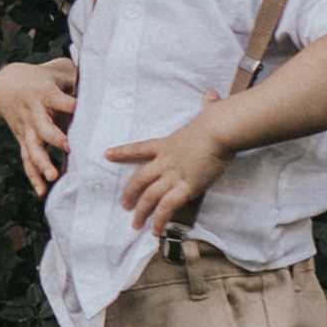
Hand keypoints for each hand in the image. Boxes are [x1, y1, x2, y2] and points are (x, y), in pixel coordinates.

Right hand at [0, 56, 80, 198]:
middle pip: (42, 126)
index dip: (68, 104)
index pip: (56, 99)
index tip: (78, 108)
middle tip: (67, 147)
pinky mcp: (23, 140)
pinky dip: (33, 176)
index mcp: (44, 93)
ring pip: (33, 147)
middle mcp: (33, 112)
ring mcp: (27, 129)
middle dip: (54, 137)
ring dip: (42, 163)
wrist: (6, 85)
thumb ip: (78, 79)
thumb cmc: (43, 80)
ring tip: (53, 176)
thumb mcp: (57, 73)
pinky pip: (27, 160)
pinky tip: (42, 192)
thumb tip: (108, 82)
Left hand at [105, 106, 230, 234]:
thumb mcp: (207, 113)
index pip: (139, 148)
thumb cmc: (216, 121)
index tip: (107, 154)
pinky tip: (155, 230)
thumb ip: (207, 105)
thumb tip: (212, 95)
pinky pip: (168, 207)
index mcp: (167, 144)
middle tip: (123, 206)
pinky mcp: (186, 187)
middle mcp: (165, 161)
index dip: (122, 152)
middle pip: (139, 179)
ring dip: (141, 212)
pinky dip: (159, 219)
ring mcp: (174, 175)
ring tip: (135, 225)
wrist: (219, 130)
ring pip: (149, 197)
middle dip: (129, 193)